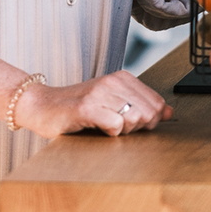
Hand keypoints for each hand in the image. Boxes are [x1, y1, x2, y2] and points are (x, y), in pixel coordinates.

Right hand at [18, 71, 171, 137]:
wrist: (40, 106)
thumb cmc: (76, 108)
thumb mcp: (113, 104)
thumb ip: (142, 106)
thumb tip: (170, 113)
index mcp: (123, 78)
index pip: (158, 103)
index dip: (150, 120)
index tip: (131, 124)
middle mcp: (113, 82)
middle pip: (149, 112)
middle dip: (138, 127)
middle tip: (117, 127)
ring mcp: (100, 93)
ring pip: (135, 118)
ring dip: (123, 131)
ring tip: (105, 127)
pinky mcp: (86, 107)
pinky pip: (115, 126)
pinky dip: (110, 133)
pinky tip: (97, 128)